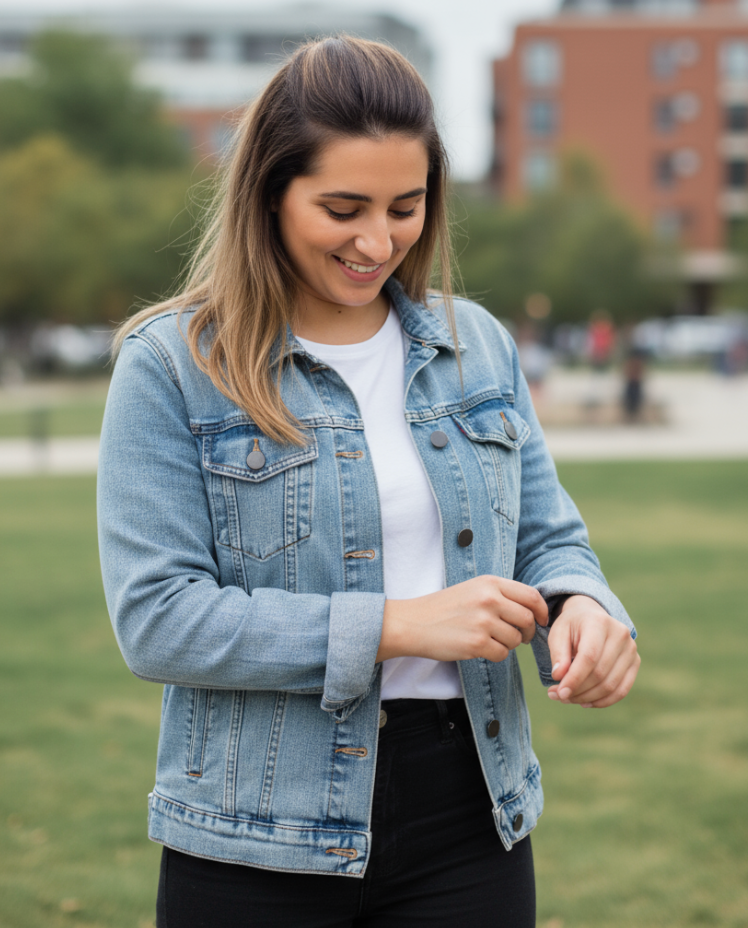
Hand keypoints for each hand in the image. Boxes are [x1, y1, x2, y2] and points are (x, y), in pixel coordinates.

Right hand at [378, 575, 547, 663]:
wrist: (413, 622)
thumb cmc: (444, 607)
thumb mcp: (473, 589)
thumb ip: (500, 595)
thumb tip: (531, 610)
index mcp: (490, 583)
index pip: (531, 596)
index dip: (542, 611)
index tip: (542, 620)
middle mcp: (489, 599)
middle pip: (527, 619)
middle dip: (528, 632)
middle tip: (521, 637)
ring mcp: (483, 621)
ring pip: (516, 639)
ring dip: (509, 644)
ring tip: (490, 640)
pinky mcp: (476, 643)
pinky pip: (502, 654)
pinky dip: (496, 655)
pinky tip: (481, 649)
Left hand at [547, 595, 639, 707]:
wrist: (591, 617)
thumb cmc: (572, 627)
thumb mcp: (558, 633)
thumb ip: (558, 654)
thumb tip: (559, 677)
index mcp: (599, 622)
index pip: (589, 657)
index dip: (574, 678)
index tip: (559, 692)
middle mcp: (620, 634)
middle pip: (600, 673)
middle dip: (578, 690)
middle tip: (558, 696)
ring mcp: (631, 649)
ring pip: (610, 685)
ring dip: (587, 698)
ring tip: (568, 698)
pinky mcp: (635, 662)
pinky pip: (622, 690)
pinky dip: (603, 701)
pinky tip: (585, 702)